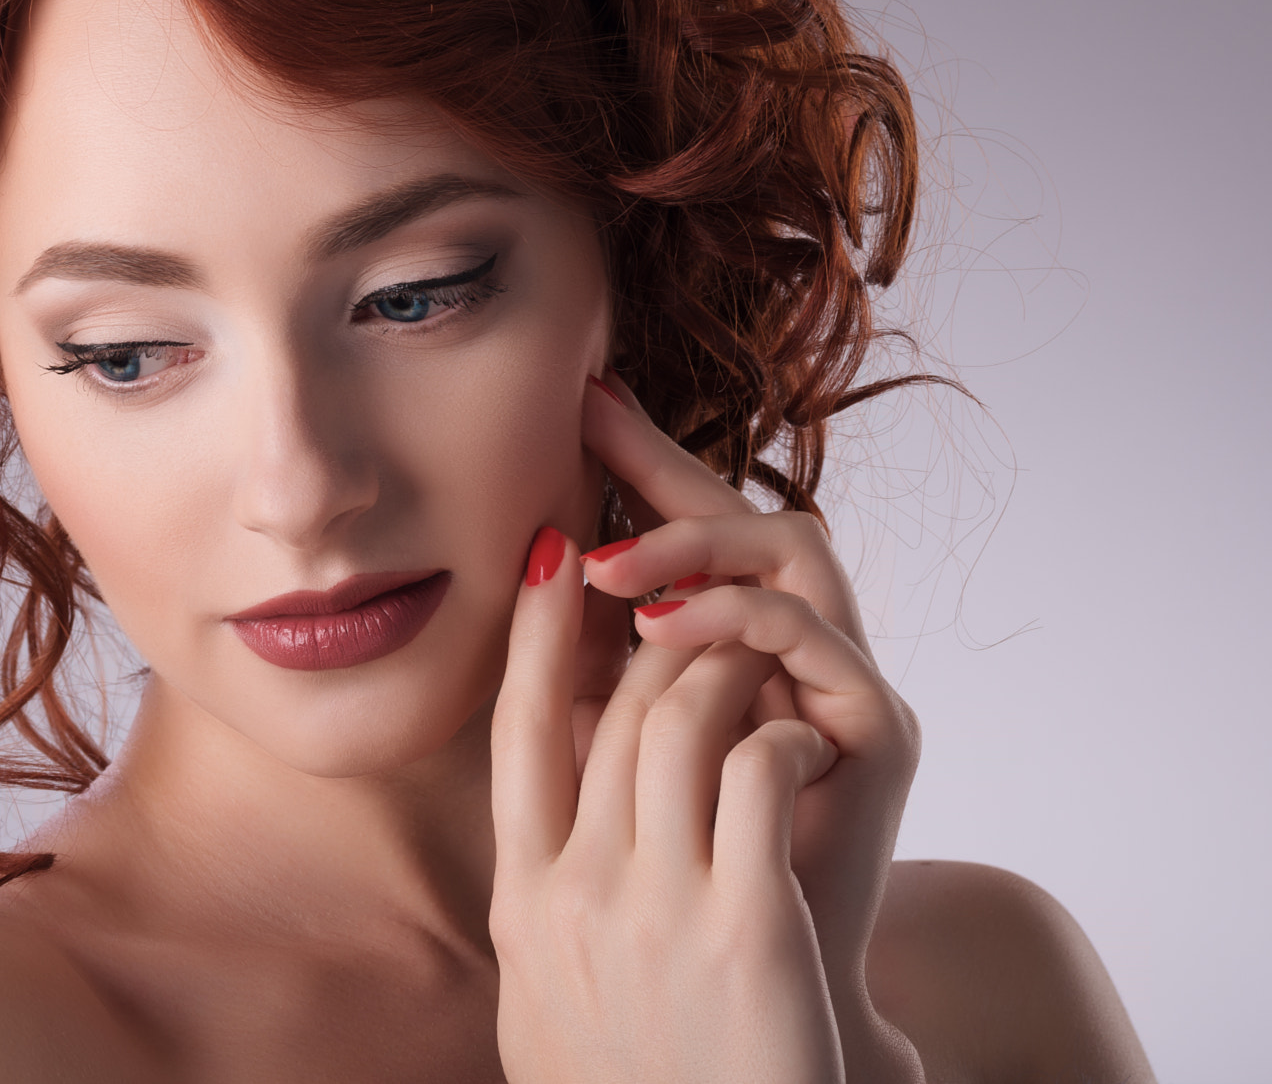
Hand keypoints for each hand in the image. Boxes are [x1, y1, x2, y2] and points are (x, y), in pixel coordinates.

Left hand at [487, 374, 923, 1082]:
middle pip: (751, 515)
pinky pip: (820, 638)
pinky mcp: (879, 731)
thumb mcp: (604, 750)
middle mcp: (800, 649)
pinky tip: (662, 631)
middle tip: (590, 433)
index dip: (643, 460)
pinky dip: (738, 620)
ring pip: (792, 553)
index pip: (695, 528)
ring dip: (694, 547)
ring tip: (611, 575)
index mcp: (736, 646)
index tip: (582, 397)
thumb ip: (581, 671)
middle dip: (668, 469)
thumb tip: (518, 575)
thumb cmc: (669, 872)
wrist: (745, 999)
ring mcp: (844, 684)